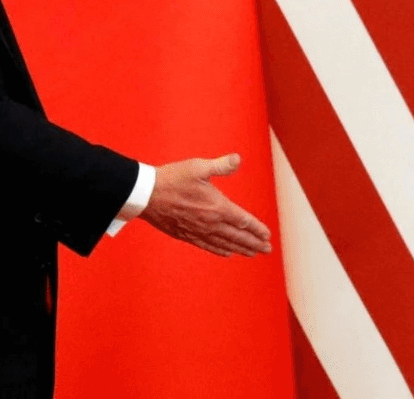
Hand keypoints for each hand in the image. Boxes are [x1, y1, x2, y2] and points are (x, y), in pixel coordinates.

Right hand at [140, 154, 271, 256]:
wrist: (146, 194)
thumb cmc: (172, 178)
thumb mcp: (198, 167)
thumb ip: (221, 165)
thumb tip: (238, 159)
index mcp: (216, 206)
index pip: (243, 221)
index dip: (257, 229)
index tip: (267, 235)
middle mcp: (210, 223)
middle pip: (237, 236)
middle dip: (254, 243)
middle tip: (267, 249)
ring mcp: (198, 231)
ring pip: (224, 244)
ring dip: (240, 249)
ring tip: (253, 253)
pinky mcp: (186, 235)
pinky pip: (208, 246)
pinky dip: (220, 250)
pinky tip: (227, 253)